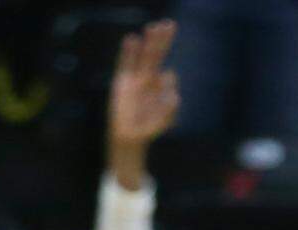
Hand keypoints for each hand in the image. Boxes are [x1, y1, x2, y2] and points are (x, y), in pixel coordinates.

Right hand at [108, 20, 178, 151]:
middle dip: (163, 42)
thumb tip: (176, 97)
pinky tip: (132, 40)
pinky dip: (128, 52)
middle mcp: (148, 79)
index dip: (170, 80)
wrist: (129, 136)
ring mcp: (135, 78)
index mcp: (160, 88)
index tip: (168, 86)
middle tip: (169, 25)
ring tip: (153, 27)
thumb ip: (170, 111)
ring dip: (149, 42)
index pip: (168, 76)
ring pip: (143, 56)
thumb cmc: (147, 128)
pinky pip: (125, 63)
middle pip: (156, 57)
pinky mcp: (122, 81)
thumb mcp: (163, 122)